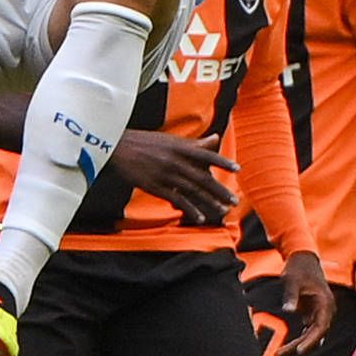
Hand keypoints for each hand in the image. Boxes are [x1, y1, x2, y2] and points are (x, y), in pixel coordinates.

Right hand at [108, 130, 238, 222]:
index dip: (222, 162)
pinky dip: (189, 209)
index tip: (237, 169)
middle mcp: (175, 161)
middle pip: (202, 177)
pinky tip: (200, 217)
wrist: (118, 148)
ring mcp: (166, 175)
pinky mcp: (156, 187)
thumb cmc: (145, 142)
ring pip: (192, 191)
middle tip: (234, 200)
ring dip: (209, 201)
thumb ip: (194, 143)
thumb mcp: (171, 140)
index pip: (206, 154)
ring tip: (223, 210)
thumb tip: (215, 139)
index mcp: (179, 147)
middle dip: (219, 190)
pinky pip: (176, 199)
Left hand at [272, 251, 333, 355]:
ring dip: (297, 348)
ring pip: (310, 337)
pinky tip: (286, 353)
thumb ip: (291, 296)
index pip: (320, 327)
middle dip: (298, 348)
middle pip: (314, 336)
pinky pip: (307, 333)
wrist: (302, 258)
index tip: (298, 351)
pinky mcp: (313, 314)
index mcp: (325, 303)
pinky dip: (297, 342)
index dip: (310, 341)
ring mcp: (320, 314)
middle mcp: (326, 311)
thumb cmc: (298, 268)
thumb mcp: (291, 280)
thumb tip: (288, 310)